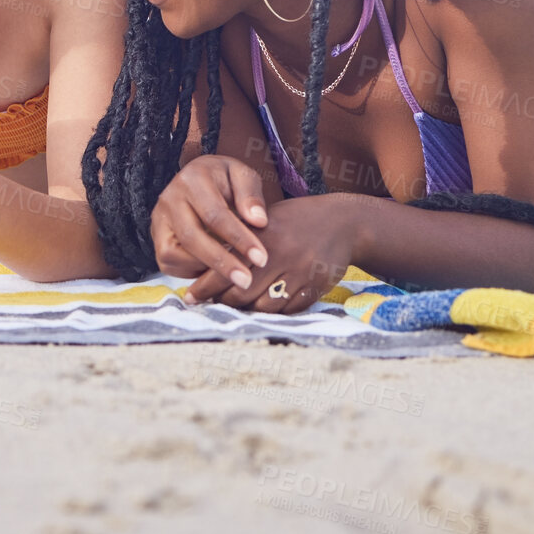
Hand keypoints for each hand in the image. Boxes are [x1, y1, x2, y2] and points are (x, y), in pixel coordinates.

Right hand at [152, 154, 270, 282]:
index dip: (239, 238)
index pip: (215, 214)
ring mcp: (159, 220)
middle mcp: (169, 199)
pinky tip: (214, 272)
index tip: (261, 257)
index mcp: (192, 179)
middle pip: (191, 237)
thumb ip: (251, 195)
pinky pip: (168, 263)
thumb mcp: (243, 176)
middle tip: (246, 281)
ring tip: (232, 275)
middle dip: (221, 263)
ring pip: (173, 254)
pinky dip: (191, 272)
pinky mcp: (156, 238)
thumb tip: (259, 221)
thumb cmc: (225, 180)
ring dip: (204, 269)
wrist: (197, 179)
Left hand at [181, 194, 360, 313]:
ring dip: (246, 310)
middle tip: (210, 305)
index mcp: (263, 236)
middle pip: (242, 292)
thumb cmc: (296, 220)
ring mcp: (300, 274)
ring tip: (234, 309)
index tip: (190, 296)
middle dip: (223, 302)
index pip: (226, 266)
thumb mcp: (266, 221)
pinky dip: (271, 312)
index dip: (205, 286)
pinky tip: (261, 308)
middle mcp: (280, 255)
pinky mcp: (315, 288)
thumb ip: (240, 239)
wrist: (344, 223)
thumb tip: (205, 263)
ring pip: (263, 306)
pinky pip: (287, 310)